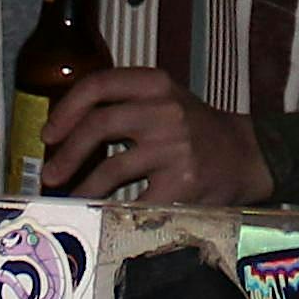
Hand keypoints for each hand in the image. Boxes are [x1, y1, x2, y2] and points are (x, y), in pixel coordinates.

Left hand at [38, 65, 270, 206]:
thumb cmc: (197, 129)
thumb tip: (66, 128)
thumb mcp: (166, 99)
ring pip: (111, 168)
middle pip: (98, 126)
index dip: (66, 109)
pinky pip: (135, 200)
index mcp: (156, 84)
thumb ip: (126, 103)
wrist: (248, 155)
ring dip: (83, 187)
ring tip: (72, 197)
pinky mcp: (183, 182)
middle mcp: (165, 110)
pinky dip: (114, 209)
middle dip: (66, 154)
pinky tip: (105, 214)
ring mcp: (175, 147)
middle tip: (51, 175)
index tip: (50, 133)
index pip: (98, 84)